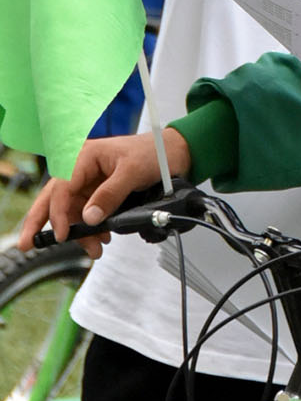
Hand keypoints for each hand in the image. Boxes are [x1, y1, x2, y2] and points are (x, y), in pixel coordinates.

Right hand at [17, 129, 191, 258]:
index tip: (63, 235)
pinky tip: (100, 239)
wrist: (174, 154)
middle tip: (27, 245)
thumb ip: (111, 194)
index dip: (59, 212)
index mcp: (85, 155)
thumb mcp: (133, 172)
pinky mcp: (97, 194)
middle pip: (53, 197)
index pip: (62, 186)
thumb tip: (90, 218)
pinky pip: (86, 214)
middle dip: (40, 222)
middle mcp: (81, 168)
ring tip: (94, 248)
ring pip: (71, 211)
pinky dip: (90, 229)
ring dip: (77, 232)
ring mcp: (88, 182)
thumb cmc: (155, 152)